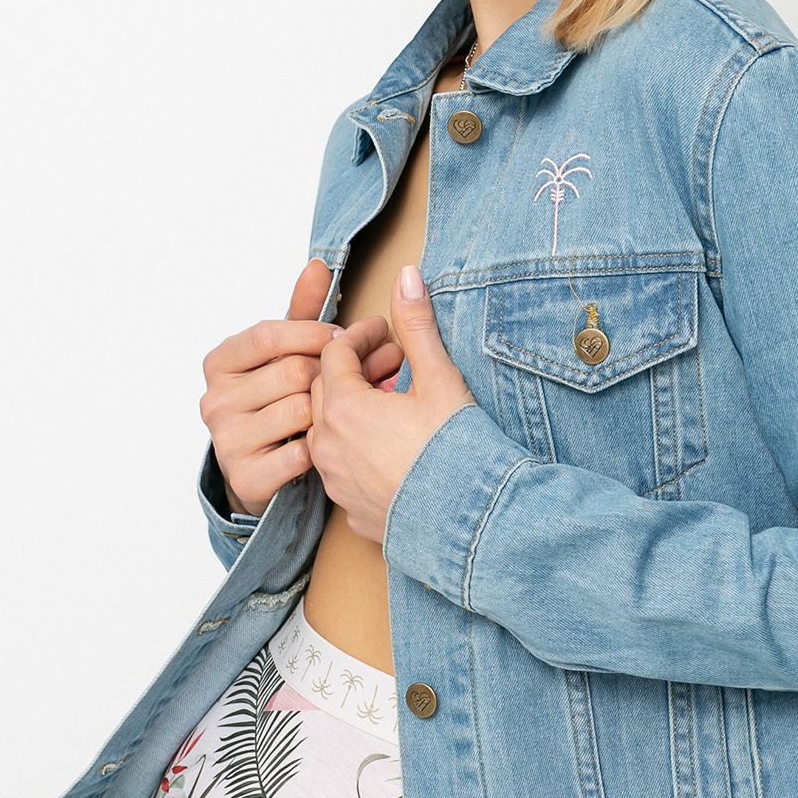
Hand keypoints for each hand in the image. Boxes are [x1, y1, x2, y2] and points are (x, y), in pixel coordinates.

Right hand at [199, 260, 397, 516]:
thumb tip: (320, 264)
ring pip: (302, 411)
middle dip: (336, 373)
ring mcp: (226, 441)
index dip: (313, 334)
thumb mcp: (286, 352)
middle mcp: (214, 400)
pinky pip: (304, 453)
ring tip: (356, 409)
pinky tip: (333, 444)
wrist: (262, 468)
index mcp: (219, 362)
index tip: (343, 337)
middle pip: (293, 373)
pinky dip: (325, 449)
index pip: (269, 334)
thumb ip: (302, 311)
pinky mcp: (246, 476)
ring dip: (336, 411)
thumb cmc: (280, 399)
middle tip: (374, 372)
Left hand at [307, 265, 476, 542]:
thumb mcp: (439, 378)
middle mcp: (328, 445)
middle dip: (354, 373)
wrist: (472, 521)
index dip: (359, 337)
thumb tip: (406, 276)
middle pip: (324, 392)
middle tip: (391, 366)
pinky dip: (358, 451)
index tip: (384, 335)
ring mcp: (336, 481)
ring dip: (353, 414)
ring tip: (393, 408)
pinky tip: (392, 450)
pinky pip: (342, 470)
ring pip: (329, 433)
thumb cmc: (457, 450)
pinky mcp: (350, 510)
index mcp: (343, 407)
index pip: (334, 354)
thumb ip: (416, 325)